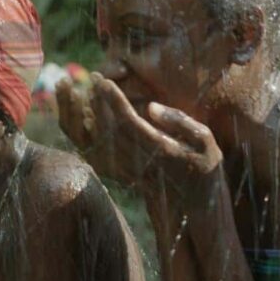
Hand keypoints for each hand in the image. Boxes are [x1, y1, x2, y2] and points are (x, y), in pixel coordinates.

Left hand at [56, 72, 222, 198]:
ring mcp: (125, 171)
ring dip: (79, 116)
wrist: (191, 203)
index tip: (101, 80)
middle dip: (94, 102)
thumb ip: (181, 122)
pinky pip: (91, 153)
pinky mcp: (117, 175)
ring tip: (74, 90)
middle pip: (106, 130)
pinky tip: (76, 111)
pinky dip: (80, 133)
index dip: (113, 101)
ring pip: (93, 143)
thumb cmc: (203, 166)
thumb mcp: (205, 143)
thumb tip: (151, 107)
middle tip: (89, 77)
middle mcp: (138, 162)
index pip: (129, 123)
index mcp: (160, 151)